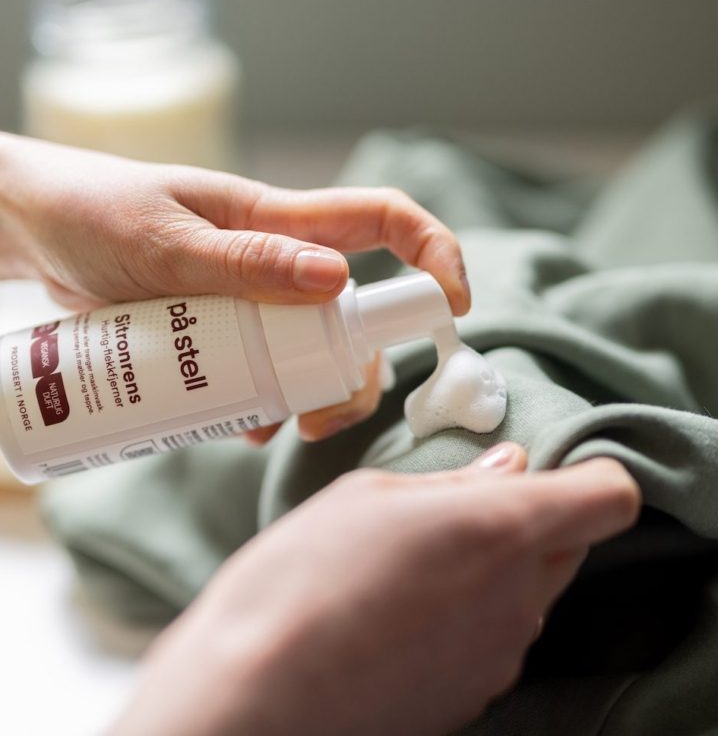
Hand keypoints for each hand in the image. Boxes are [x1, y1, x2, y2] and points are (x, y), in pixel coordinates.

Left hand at [0, 133, 467, 440]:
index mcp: (279, 222)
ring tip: (266, 424)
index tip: (451, 307)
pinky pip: (262, 374)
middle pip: (356, 316)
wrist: (37, 234)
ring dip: (308, 395)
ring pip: (313, 354)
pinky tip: (231, 422)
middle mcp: (279, 264)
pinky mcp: (222, 334)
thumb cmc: (96, 213)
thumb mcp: (165, 239)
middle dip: (357, 369)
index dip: (433, 253)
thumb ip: (245, 260)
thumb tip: (337, 281)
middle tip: (319, 413)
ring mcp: (253, 302)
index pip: (384, 222)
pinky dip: (259, 405)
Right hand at [112, 444, 639, 735]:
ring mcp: (500, 658)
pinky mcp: (473, 698)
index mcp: (501, 528)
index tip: (545, 471)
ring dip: (492, 572)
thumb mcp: (368, 497)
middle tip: (454, 512)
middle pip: (567, 546)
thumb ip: (454, 483)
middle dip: (528, 521)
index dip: (588, 476)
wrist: (257, 696)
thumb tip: (509, 468)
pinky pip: (494, 640)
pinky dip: (468, 618)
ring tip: (410, 568)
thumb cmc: (300, 577)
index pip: (607, 497)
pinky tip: (400, 615)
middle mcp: (519, 598)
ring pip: (528, 595)